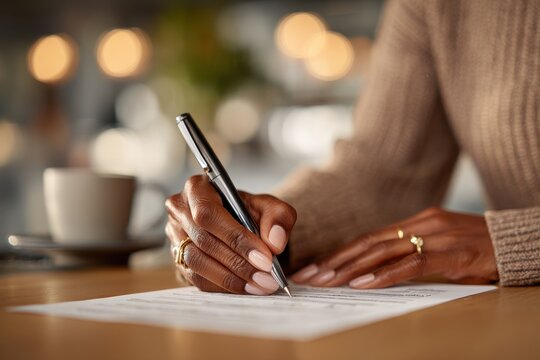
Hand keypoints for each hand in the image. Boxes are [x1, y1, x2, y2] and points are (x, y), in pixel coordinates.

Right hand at [165, 175, 296, 294]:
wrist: (240, 226)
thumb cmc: (251, 212)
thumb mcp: (270, 207)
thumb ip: (279, 218)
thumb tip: (275, 243)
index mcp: (197, 188)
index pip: (209, 214)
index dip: (236, 238)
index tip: (265, 258)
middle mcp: (180, 211)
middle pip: (203, 241)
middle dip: (238, 263)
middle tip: (267, 278)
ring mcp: (175, 237)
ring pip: (198, 263)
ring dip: (231, 279)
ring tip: (260, 285)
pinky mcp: (178, 260)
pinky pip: (197, 279)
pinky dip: (224, 286)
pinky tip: (246, 288)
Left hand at [291, 207, 498, 288]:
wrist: (516, 240)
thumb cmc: (476, 246)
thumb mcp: (438, 244)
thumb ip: (410, 251)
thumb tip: (377, 269)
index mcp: (413, 222)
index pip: (367, 238)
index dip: (339, 254)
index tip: (315, 269)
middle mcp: (419, 224)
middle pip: (367, 243)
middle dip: (335, 262)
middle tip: (309, 277)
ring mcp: (435, 237)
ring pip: (382, 251)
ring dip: (351, 268)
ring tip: (327, 282)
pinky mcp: (451, 253)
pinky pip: (412, 264)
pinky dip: (385, 274)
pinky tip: (364, 284)